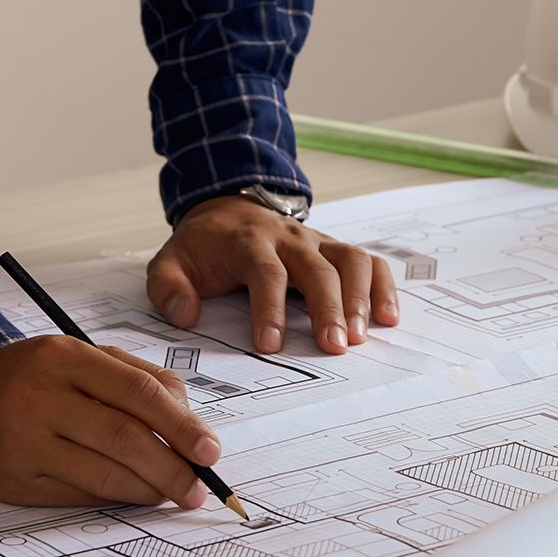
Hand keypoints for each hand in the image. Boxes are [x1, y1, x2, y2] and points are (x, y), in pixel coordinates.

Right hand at [0, 335, 220, 507]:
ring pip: (104, 474)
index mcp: (65, 358)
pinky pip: (77, 495)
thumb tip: (189, 422)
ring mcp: (24, 442)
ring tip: (172, 493)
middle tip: (198, 487)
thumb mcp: (80, 357)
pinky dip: (115, 499)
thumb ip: (137, 378)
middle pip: (125, 438)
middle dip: (172, 468)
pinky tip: (134, 496)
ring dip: (149, 490)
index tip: (211, 450)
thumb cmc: (32, 377)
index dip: (182, 425)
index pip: (138, 392)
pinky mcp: (13, 480)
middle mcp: (41, 398)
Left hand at [147, 194, 399, 354]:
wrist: (229, 209)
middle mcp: (290, 239)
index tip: (270, 344)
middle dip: (328, 308)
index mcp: (249, 241)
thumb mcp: (170, 262)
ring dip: (360, 298)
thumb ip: (169, 288)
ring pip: (351, 260)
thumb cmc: (204, 247)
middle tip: (334, 347)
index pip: (265, 272)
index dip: (270, 308)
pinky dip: (384, 287)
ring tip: (361, 337)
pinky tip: (388, 318)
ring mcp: (317, 242)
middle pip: (318, 269)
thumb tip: (186, 316)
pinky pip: (369, 262)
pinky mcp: (334, 250)